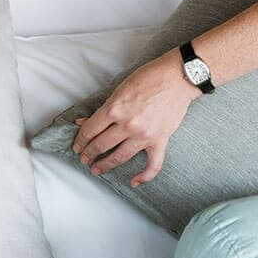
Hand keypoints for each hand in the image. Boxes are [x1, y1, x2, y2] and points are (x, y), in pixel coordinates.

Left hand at [71, 50, 198, 187]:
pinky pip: (152, 164)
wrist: (180, 76)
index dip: (80, 139)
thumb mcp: (121, 88)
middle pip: (100, 145)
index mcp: (115, 109)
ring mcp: (144, 135)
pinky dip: (143, 176)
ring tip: (97, 169)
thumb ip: (105, 107)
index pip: (90, 130)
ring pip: (119, 157)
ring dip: (105, 165)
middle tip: (84, 157)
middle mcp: (127, 124)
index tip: (78, 145)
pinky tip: (133, 182)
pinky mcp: (160, 139)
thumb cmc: (151, 76)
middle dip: (89, 153)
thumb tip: (85, 121)